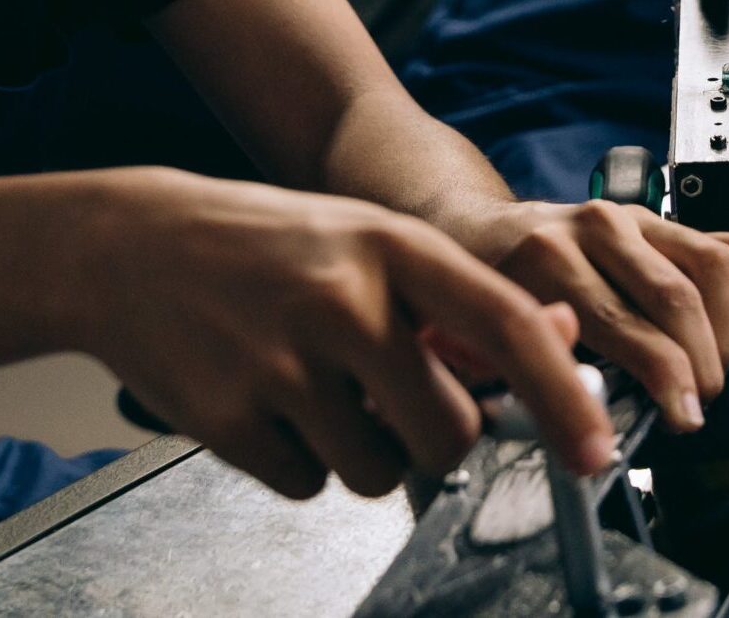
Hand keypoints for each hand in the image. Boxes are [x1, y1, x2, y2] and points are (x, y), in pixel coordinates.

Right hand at [73, 169, 617, 497]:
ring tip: (317, 387)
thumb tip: (563, 340)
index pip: (508, 327)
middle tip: (394, 399)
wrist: (131, 247)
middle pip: (451, 434)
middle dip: (437, 439)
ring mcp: (282, 364)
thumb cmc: (270, 247)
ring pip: (379, 471)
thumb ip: (458, 298)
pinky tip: (270, 402)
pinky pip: (308, 486)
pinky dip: (300, 461)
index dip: (563, 397)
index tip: (598, 450)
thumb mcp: (371, 243)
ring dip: (363, 450)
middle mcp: (342, 301)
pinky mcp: (229, 421)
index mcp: (391, 247)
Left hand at [449, 200, 728, 432]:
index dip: (661, 377)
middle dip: (697, 366)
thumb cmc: (488, 290)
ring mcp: (634, 218)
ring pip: (710, 266)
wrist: (480, 231)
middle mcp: (594, 227)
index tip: (680, 419)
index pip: (619, 320)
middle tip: (696, 409)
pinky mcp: (663, 221)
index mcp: (544, 257)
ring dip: (725, 332)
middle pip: (672, 297)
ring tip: (716, 376)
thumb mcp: (486, 337)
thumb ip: (533, 367)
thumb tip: (589, 408)